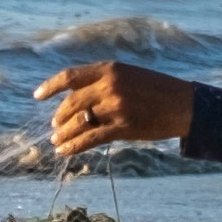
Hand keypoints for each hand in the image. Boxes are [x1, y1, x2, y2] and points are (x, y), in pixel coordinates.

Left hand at [39, 59, 195, 160]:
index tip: (37, 97)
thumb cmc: (157, 89)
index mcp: (110, 69)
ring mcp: (116, 107)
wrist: (184, 104)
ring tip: (56, 141)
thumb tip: (76, 98)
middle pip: (72, 103)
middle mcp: (110, 85)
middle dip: (59, 117)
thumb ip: (104, 82)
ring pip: (78, 122)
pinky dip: (74, 146)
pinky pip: (90, 139)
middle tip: (54, 126)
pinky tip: (64, 151)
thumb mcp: (129, 75)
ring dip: (63, 134)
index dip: (50, 87)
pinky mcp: (123, 127)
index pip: (70, 76)